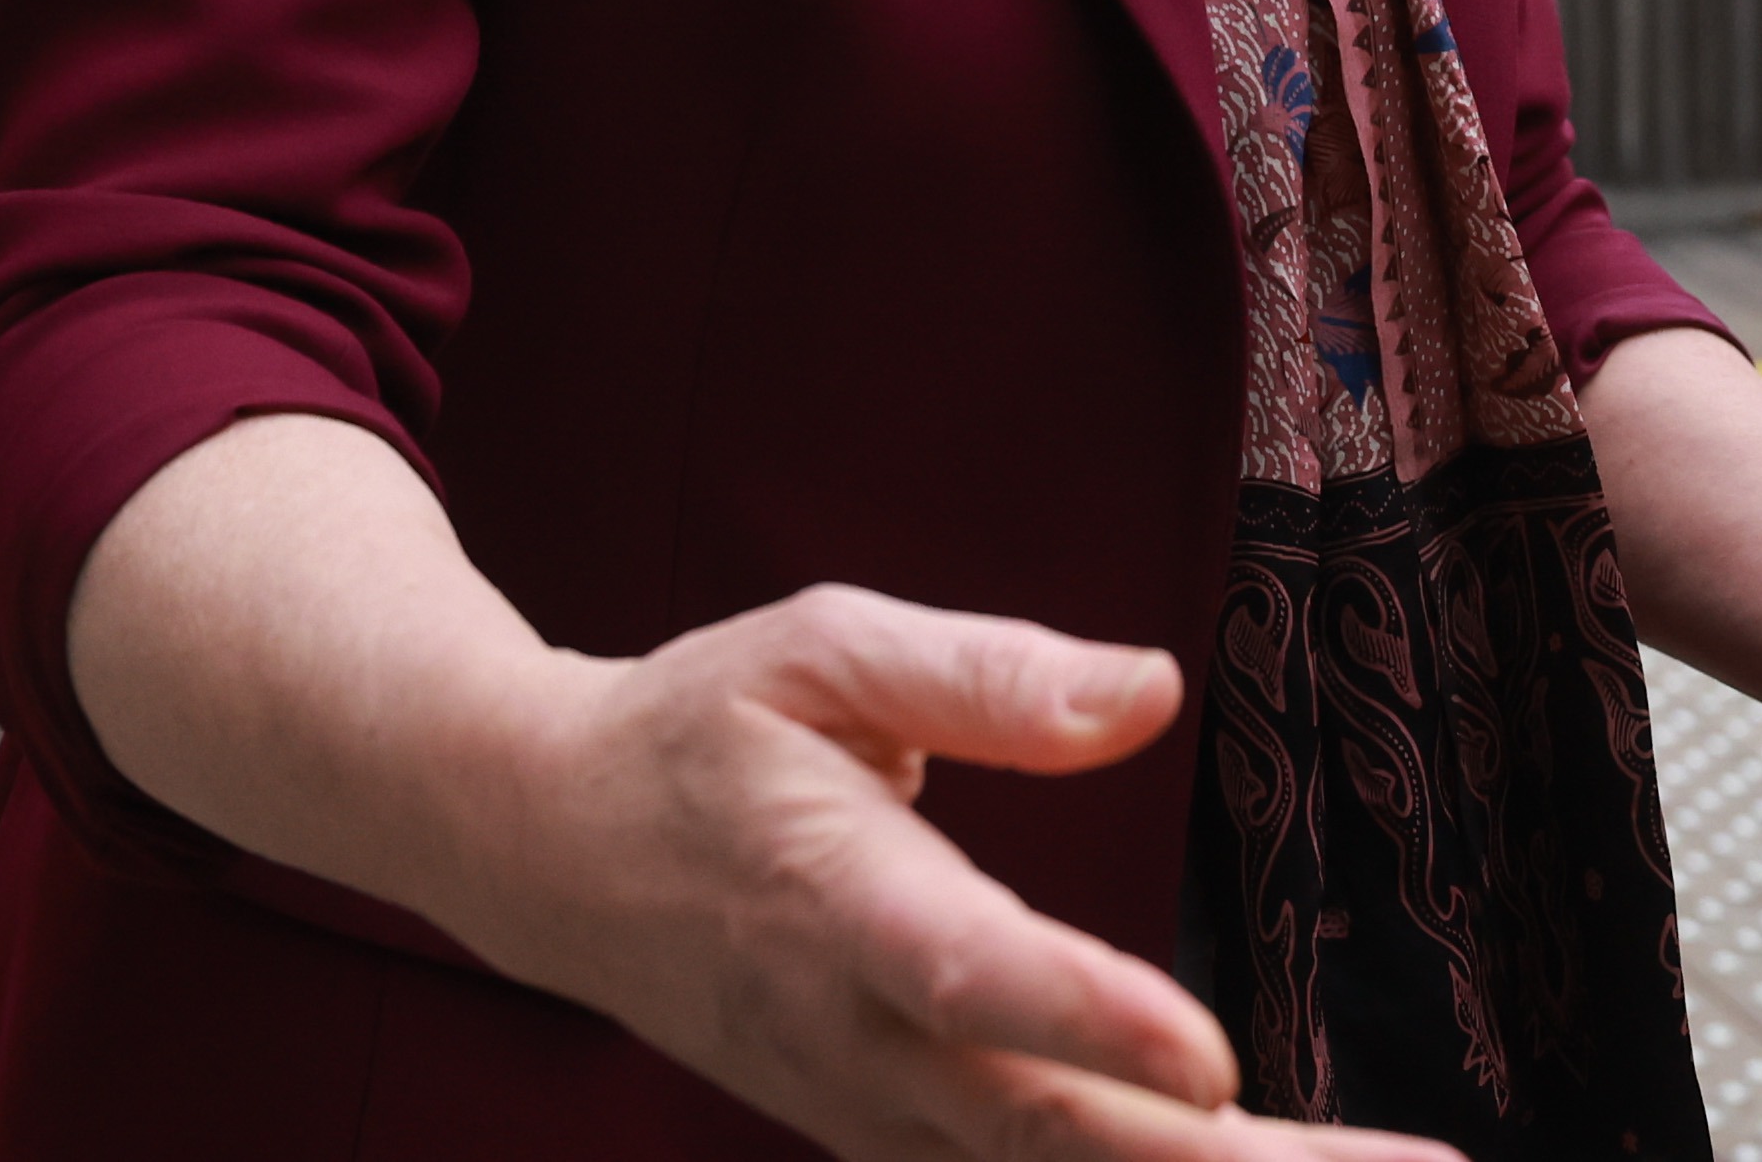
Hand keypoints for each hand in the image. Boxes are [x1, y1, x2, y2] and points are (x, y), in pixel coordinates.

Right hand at [448, 586, 1457, 1161]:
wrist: (545, 850)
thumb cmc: (697, 729)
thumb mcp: (818, 648)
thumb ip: (982, 670)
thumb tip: (1150, 688)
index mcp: (839, 900)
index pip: (974, 979)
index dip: (1091, 1024)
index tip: (1215, 1065)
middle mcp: (857, 1038)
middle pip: (1050, 1135)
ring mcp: (869, 1112)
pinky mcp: (890, 1137)